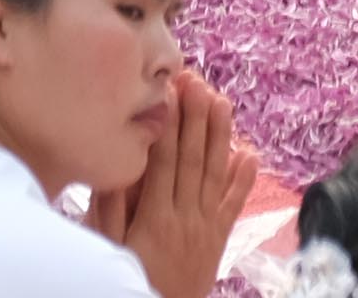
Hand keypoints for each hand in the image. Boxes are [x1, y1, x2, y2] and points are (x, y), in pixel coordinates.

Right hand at [93, 66, 249, 297]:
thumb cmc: (129, 280)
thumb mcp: (108, 249)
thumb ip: (109, 210)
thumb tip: (114, 167)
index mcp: (155, 218)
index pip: (164, 160)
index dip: (167, 123)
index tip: (168, 91)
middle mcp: (185, 217)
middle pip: (192, 159)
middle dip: (194, 117)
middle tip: (196, 80)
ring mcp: (205, 227)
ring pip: (216, 174)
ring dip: (220, 136)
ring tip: (223, 101)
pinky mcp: (217, 239)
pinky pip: (233, 206)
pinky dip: (243, 180)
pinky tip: (249, 154)